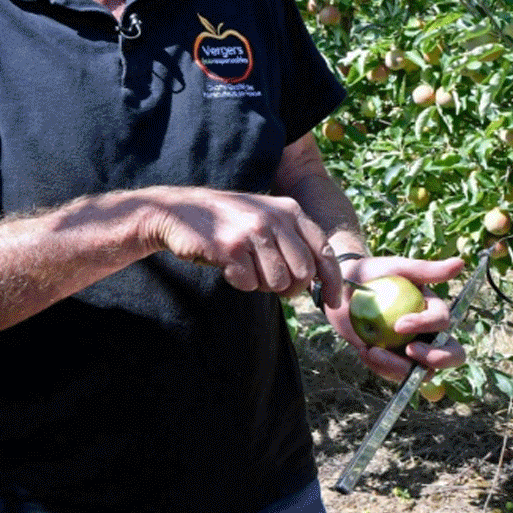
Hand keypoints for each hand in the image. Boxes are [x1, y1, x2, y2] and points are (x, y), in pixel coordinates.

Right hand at [140, 187, 341, 300]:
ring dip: (261, 284)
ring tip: (245, 266)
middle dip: (291, 287)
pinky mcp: (231, 248)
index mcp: (289, 210)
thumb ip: (293, 241)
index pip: (324, 250)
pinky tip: (228, 265)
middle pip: (303, 273)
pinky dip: (239, 282)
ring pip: (277, 282)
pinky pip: (249, 283)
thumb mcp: (266, 218)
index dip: (333, 281)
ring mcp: (253, 232)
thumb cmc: (227, 221)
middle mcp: (274, 218)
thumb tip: (318, 281)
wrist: (178, 211)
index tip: (334, 302)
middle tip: (270, 282)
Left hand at [327, 255, 467, 381]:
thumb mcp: (399, 268)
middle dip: (438, 358)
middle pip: (450, 355)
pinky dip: (380, 367)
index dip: (426, 325)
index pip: (442, 323)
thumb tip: (461, 263)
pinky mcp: (393, 362)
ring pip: (422, 372)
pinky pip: (394, 374)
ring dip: (398, 367)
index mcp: (434, 313)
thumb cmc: (375, 273)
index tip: (399, 324)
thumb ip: (428, 270)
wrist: (345, 288)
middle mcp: (429, 335)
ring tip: (371, 352)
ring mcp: (412, 351)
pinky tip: (364, 351)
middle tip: (412, 351)